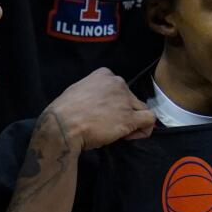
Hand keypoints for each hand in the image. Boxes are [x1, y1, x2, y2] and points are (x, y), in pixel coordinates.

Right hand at [39, 68, 154, 151]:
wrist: (61, 126)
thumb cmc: (64, 112)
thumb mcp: (78, 91)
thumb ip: (94, 92)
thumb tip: (99, 102)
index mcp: (104, 74)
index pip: (119, 87)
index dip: (115, 102)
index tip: (105, 113)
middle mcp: (118, 83)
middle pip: (131, 98)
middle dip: (123, 112)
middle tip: (109, 125)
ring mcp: (125, 100)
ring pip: (141, 109)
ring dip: (133, 121)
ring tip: (119, 133)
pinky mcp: (129, 117)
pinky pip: (150, 119)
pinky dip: (144, 129)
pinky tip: (130, 136)